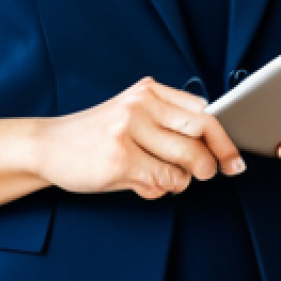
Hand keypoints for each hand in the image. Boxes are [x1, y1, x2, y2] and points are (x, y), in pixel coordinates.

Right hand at [35, 77, 244, 200]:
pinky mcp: (119, 159)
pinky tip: (146, 184)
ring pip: (184, 161)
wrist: (47, 145)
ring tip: (166, 179)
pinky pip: (161, 180)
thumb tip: (212, 147)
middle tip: (208, 173)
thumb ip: (168, 122)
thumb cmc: (96, 134)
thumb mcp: (133, 114)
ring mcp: (129, 130)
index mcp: (149, 91)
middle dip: (212, 161)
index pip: (203, 110)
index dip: (224, 138)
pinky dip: (161, 189)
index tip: (233, 158)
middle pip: (201, 132)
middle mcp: (141, 105)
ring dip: (183, 179)